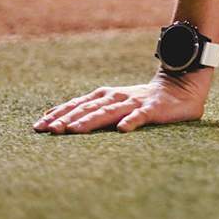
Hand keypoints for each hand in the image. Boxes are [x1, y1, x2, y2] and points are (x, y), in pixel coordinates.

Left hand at [33, 73, 207, 133]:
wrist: (180, 87)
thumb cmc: (142, 101)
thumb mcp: (115, 105)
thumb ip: (94, 113)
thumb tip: (64, 125)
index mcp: (105, 96)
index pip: (77, 104)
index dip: (58, 114)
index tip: (38, 126)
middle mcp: (116, 97)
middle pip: (88, 108)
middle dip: (67, 119)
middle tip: (49, 130)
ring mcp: (134, 102)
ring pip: (109, 111)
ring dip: (91, 120)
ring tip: (74, 130)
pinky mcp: (154, 108)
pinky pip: (142, 115)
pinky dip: (131, 120)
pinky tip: (122, 129)